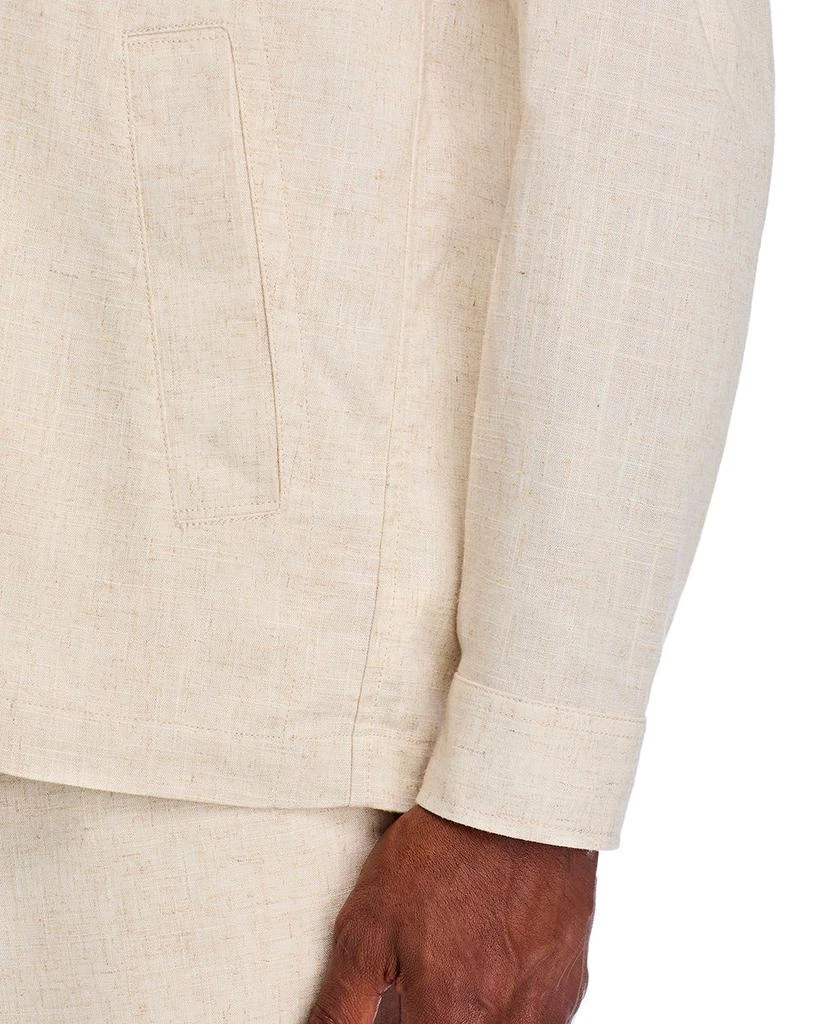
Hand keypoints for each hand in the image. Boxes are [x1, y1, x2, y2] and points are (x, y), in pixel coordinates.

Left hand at [308, 805, 596, 1022]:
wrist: (517, 800)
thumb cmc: (441, 856)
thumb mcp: (368, 926)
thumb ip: (341, 1006)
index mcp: (452, 1019)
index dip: (400, 1022)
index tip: (399, 1001)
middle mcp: (506, 1023)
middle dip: (434, 1014)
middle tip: (421, 979)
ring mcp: (548, 1006)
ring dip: (474, 1013)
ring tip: (457, 962)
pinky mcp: (571, 982)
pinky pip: (537, 1016)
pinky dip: (509, 1000)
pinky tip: (492, 954)